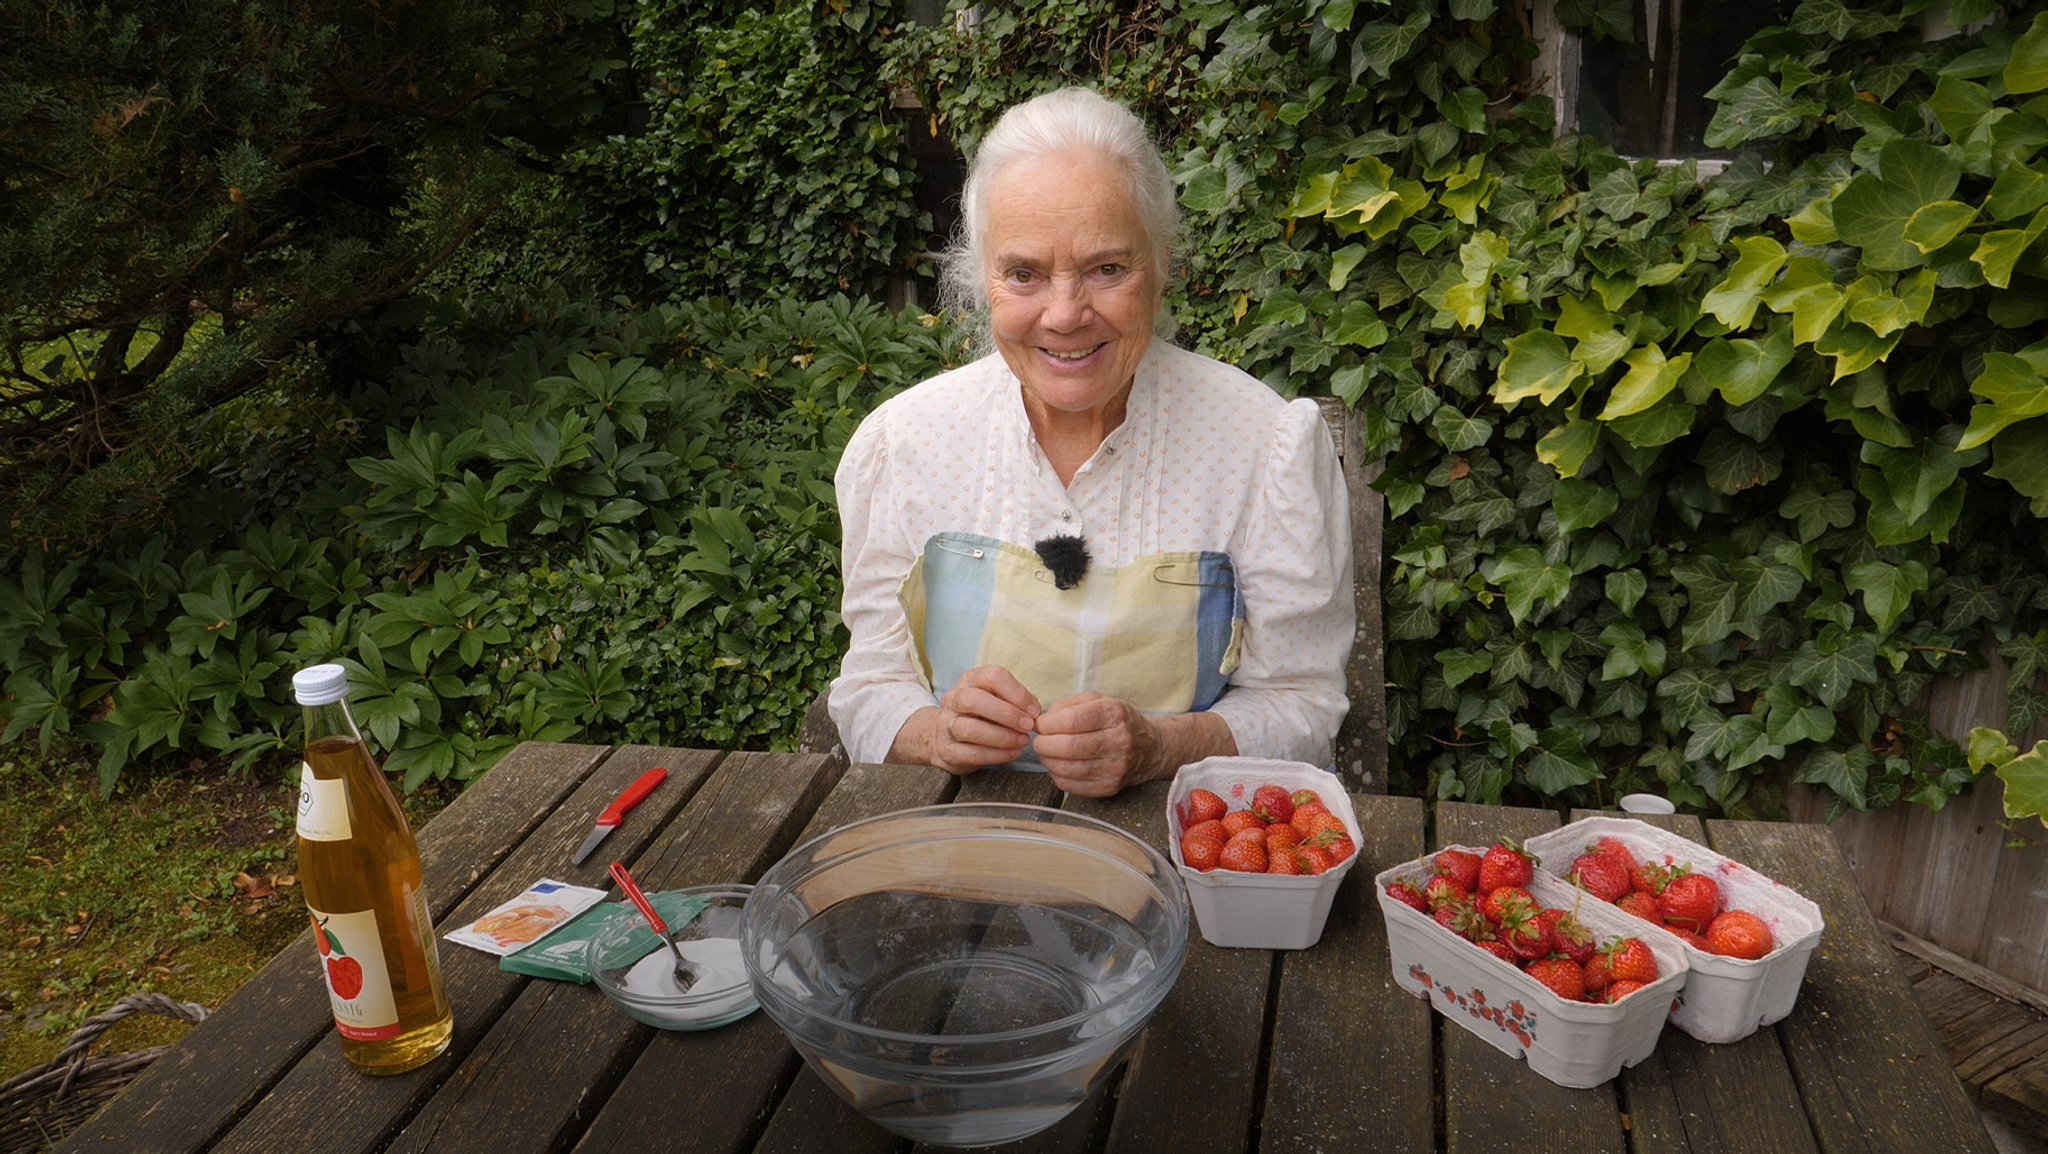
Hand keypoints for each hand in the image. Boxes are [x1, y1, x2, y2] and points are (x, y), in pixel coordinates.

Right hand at [911, 665, 1040, 773]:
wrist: (943, 740)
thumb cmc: (979, 716)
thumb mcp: (995, 700)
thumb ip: (1015, 701)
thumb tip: (1034, 710)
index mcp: (970, 681)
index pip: (992, 676)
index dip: (1016, 692)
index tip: (1034, 710)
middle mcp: (954, 699)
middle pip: (974, 700)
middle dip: (1006, 714)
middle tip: (1028, 726)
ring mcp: (946, 725)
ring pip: (971, 729)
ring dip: (1003, 736)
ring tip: (1023, 741)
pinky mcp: (948, 751)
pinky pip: (973, 753)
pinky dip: (997, 754)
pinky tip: (1014, 753)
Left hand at [1034, 694, 1238, 797]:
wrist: (1149, 748)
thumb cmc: (1118, 722)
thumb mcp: (1099, 701)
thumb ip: (1069, 705)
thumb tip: (1043, 721)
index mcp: (1114, 714)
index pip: (1072, 720)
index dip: (1048, 724)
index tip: (1039, 724)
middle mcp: (1118, 741)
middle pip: (1069, 747)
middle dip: (1044, 744)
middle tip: (1039, 741)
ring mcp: (1115, 767)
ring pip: (1068, 769)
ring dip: (1048, 761)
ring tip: (1047, 753)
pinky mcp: (1109, 787)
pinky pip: (1071, 785)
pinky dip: (1057, 775)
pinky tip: (1060, 765)